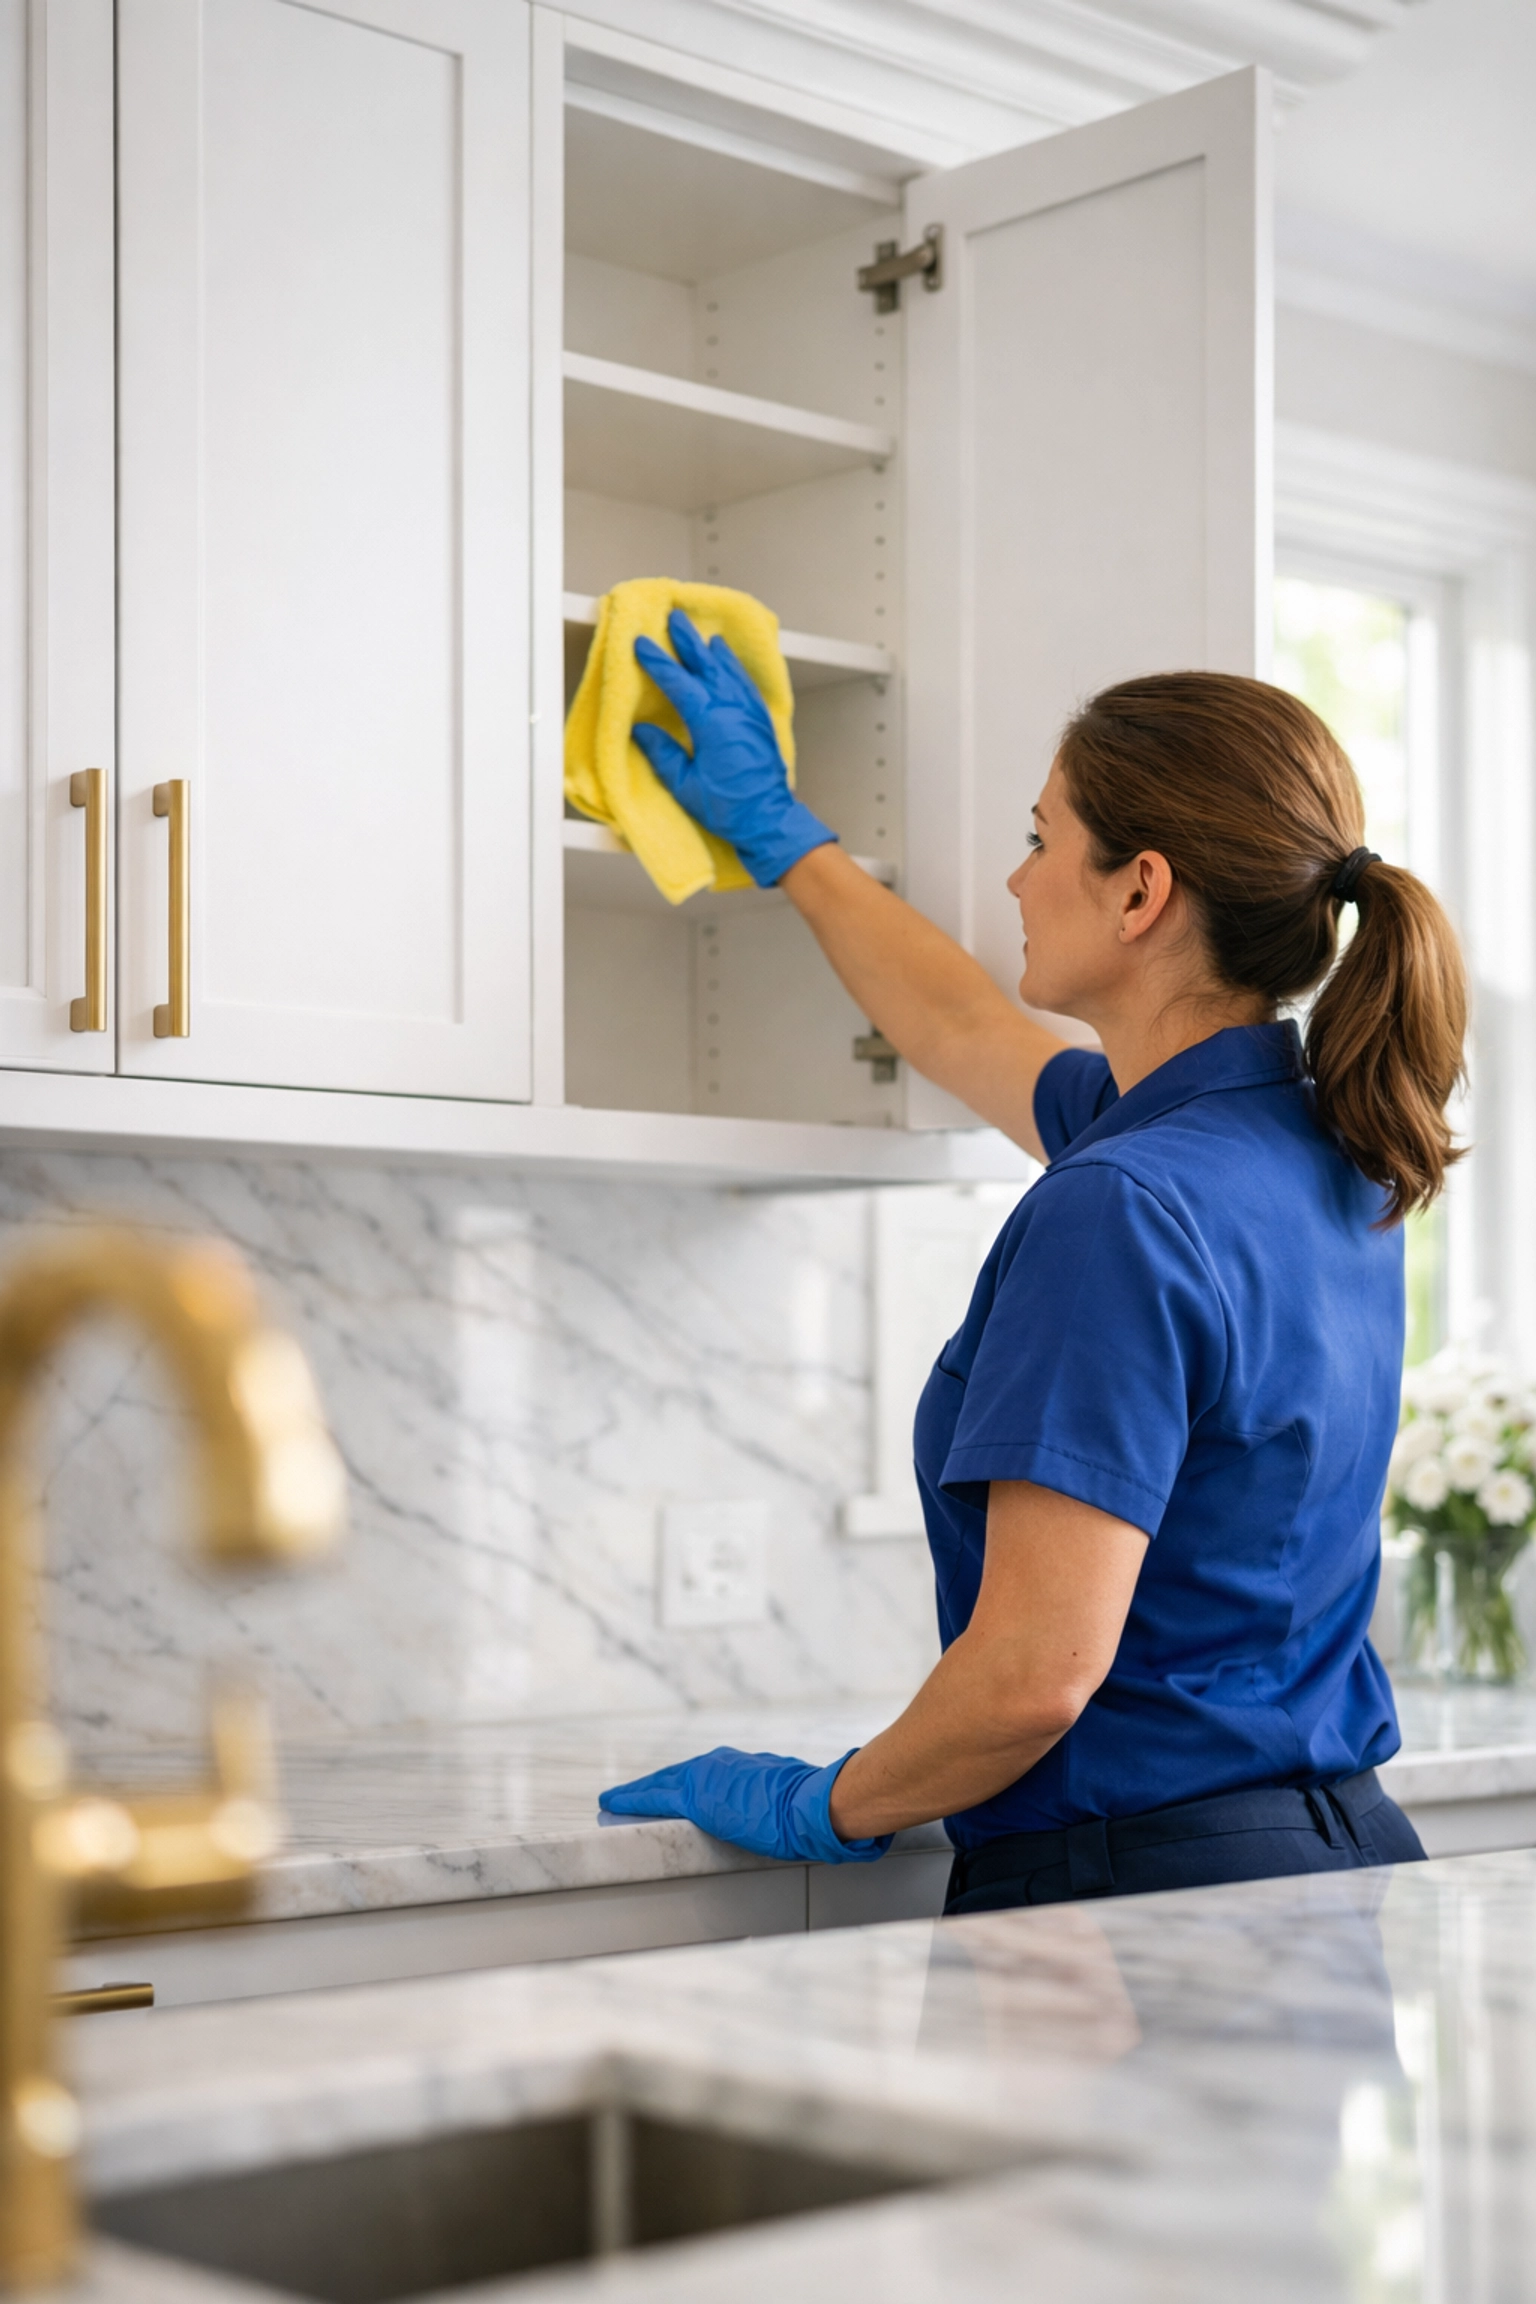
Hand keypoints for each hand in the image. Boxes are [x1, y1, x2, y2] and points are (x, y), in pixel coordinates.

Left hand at [599, 1745, 889, 1865]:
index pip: (700, 1775)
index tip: (665, 1789)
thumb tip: (785, 1808)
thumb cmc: (809, 1803)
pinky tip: (612, 1804)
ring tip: (612, 1801)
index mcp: (738, 1767)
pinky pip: (654, 1798)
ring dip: (635, 1793)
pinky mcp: (695, 1797)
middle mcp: (718, 1765)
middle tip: (626, 1796)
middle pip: (674, 1777)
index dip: (678, 1782)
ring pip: (659, 1784)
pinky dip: (631, 1800)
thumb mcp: (785, 1792)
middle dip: (651, 1786)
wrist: (813, 1804)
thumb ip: (773, 1796)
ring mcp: (705, 1779)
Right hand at [632, 611, 835, 886]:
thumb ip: (662, 754)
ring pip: (730, 671)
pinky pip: (746, 685)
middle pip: (708, 665)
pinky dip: (735, 669)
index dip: (659, 662)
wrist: (769, 819)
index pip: (680, 682)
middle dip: (689, 641)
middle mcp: (734, 710)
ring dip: (714, 652)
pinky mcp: (760, 722)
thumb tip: (641, 731)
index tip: (643, 644)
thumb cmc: (728, 807)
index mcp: (712, 722)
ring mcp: (750, 713)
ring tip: (704, 637)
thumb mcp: (685, 785)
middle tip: (676, 619)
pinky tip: (730, 664)